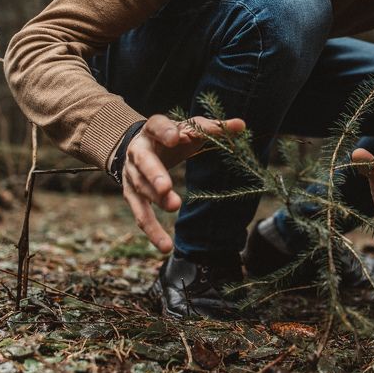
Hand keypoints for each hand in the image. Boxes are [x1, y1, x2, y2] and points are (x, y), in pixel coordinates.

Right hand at [122, 113, 244, 252]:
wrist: (138, 146)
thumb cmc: (172, 137)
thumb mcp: (190, 129)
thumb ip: (214, 128)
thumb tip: (242, 125)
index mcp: (153, 130)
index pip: (157, 125)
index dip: (165, 131)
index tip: (175, 138)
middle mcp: (138, 151)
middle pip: (144, 161)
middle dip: (154, 174)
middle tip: (166, 187)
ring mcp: (131, 174)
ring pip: (141, 189)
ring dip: (156, 201)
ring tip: (174, 208)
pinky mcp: (131, 195)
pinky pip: (141, 215)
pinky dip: (152, 231)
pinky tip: (165, 247)